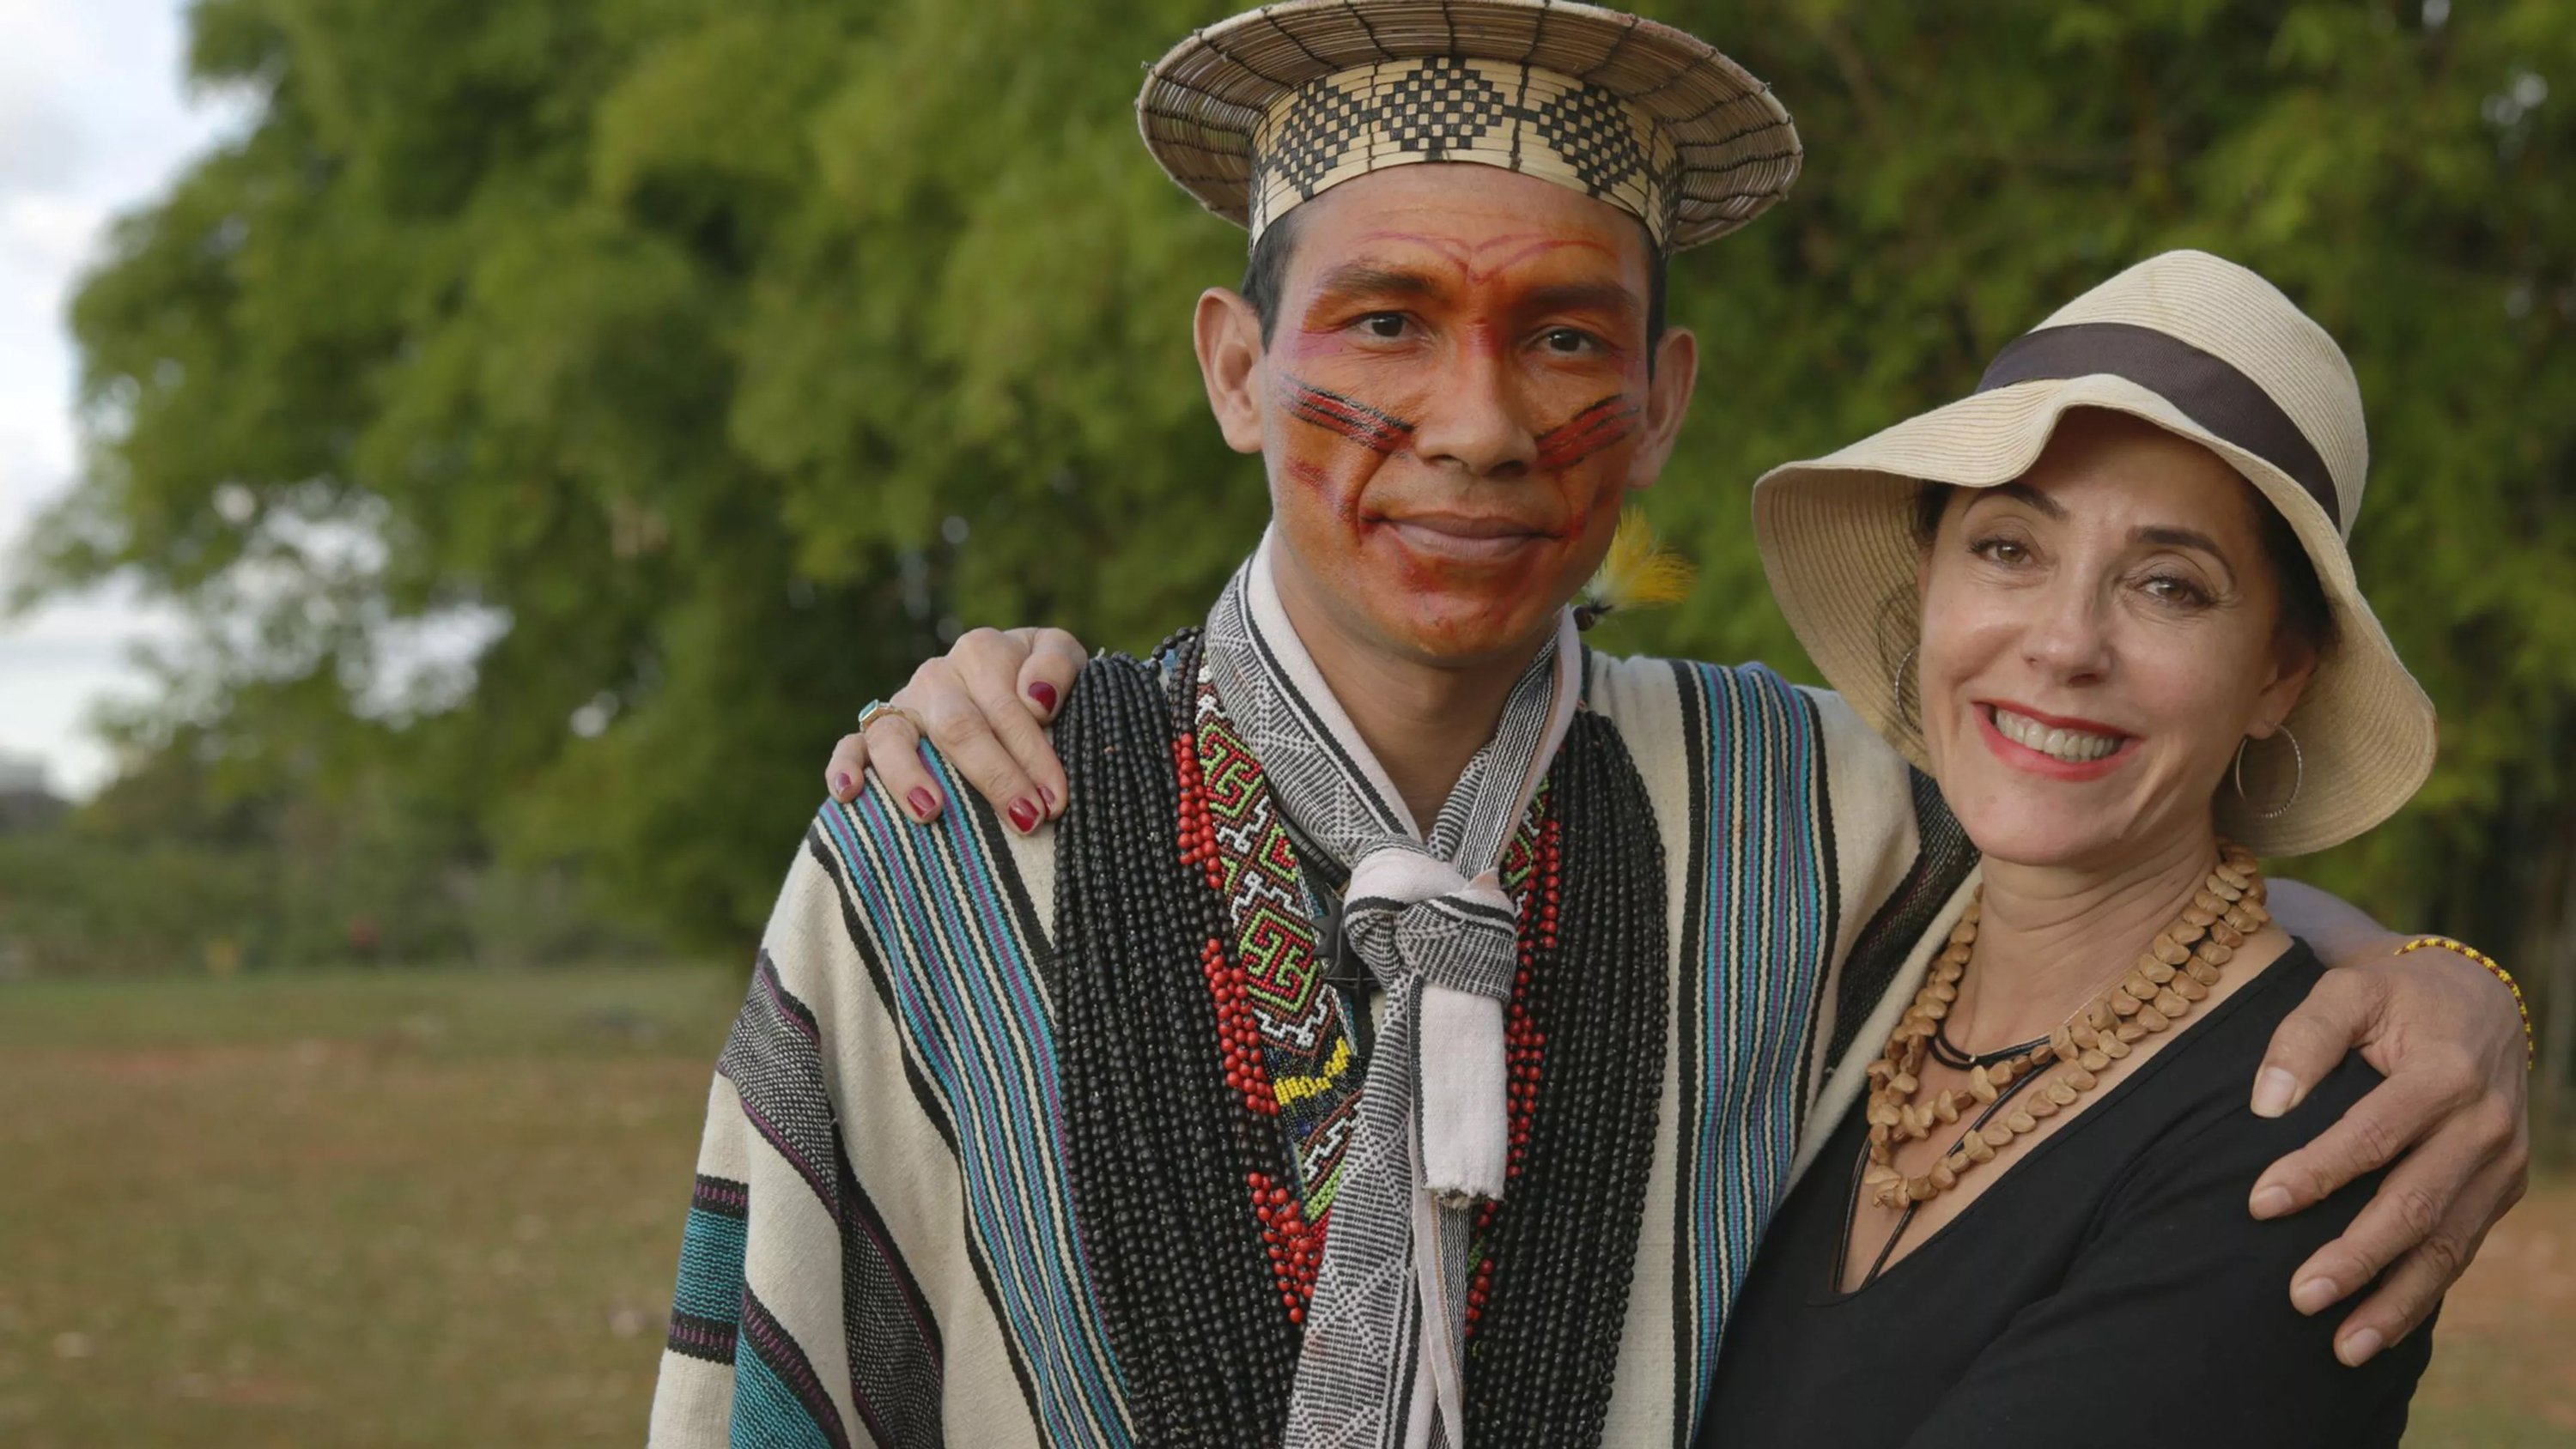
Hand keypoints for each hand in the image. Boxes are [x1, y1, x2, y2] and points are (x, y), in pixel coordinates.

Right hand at [825, 627, 1088, 832]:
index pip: (1007, 706)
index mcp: (982, 652)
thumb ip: (1058, 665)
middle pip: (958, 726)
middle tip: (1026, 819)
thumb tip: (1036, 699)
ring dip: (909, 775)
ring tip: (932, 811)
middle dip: (995, 776)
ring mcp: (902, 705)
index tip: (1055, 799)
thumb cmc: (1045, 686)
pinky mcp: (874, 733)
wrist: (1020, 692)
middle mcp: (937, 675)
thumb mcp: (1062, 658)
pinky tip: (849, 794)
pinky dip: (844, 768)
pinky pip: (851, 747)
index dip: (1033, 754)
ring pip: (894, 736)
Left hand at [2246, 942, 2529, 1366]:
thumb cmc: (2393, 996)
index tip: (2260, 1204)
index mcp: (2447, 1073)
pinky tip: (2376, 1330)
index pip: (2375, 1134)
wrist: (2477, 1001)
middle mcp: (2485, 1125)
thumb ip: (2302, 1036)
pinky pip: (2460, 1251)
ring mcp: (2501, 1166)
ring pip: (2446, 1246)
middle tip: (2298, 1295)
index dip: (2318, 1172)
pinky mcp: (2499, 1191)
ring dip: (2393, 1299)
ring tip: (2341, 1345)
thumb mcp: (2348, 990)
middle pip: (2415, 1203)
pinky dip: (2420, 1295)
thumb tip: (2265, 1105)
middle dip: (2356, 1256)